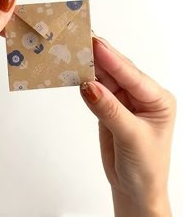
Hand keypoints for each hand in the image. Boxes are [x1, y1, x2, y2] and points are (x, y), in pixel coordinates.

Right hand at [81, 36, 175, 216]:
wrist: (135, 191)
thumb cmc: (146, 168)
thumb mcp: (132, 137)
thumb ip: (110, 109)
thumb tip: (89, 85)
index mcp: (157, 99)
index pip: (132, 75)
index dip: (112, 59)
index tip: (95, 43)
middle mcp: (142, 96)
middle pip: (118, 71)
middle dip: (100, 56)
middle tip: (81, 39)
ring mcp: (124, 101)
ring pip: (105, 78)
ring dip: (90, 66)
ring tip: (74, 51)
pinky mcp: (110, 108)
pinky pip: (96, 90)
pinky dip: (85, 82)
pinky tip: (76, 71)